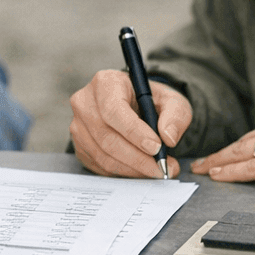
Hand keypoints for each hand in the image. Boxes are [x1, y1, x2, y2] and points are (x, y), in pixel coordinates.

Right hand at [69, 69, 190, 177]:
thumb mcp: (171, 100)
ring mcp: (78, 126)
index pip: (114, 110)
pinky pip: (100, 166)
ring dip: (133, 169)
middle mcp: (85, 103)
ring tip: (157, 170)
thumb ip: (175, 115)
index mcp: (105, 83)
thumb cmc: (150, 101)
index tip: (157, 148)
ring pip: (104, 156)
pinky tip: (141, 169)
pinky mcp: (79, 146)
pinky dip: (124, 172)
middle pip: (107, 138)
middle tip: (163, 167)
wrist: (133, 106)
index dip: (135, 132)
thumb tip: (168, 137)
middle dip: (138, 158)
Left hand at [190, 100, 254, 189]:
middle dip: (225, 151)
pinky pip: (252, 168)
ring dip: (222, 162)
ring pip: (244, 152)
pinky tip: (219, 176)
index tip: (231, 149)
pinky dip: (232, 173)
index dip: (245, 142)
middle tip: (205, 160)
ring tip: (205, 169)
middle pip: (248, 139)